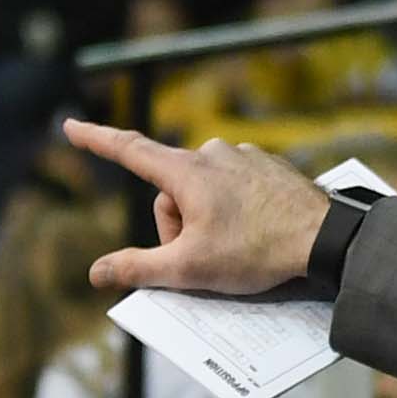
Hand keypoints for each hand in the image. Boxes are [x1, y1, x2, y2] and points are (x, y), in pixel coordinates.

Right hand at [62, 121, 331, 296]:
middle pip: (170, 192)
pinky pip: (234, 187)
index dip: (96, 139)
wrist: (324, 238)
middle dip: (177, 226)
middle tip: (204, 257)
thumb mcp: (189, 269)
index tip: (71, 125)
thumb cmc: (255, 252)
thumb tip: (97, 271)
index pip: (128, 150)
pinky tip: (255, 231)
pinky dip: (234, 210)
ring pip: (203, 191)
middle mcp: (212, 153)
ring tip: (237, 246)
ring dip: (206, 220)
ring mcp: (242, 156)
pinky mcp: (267, 166)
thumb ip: (138, 268)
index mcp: (186, 172)